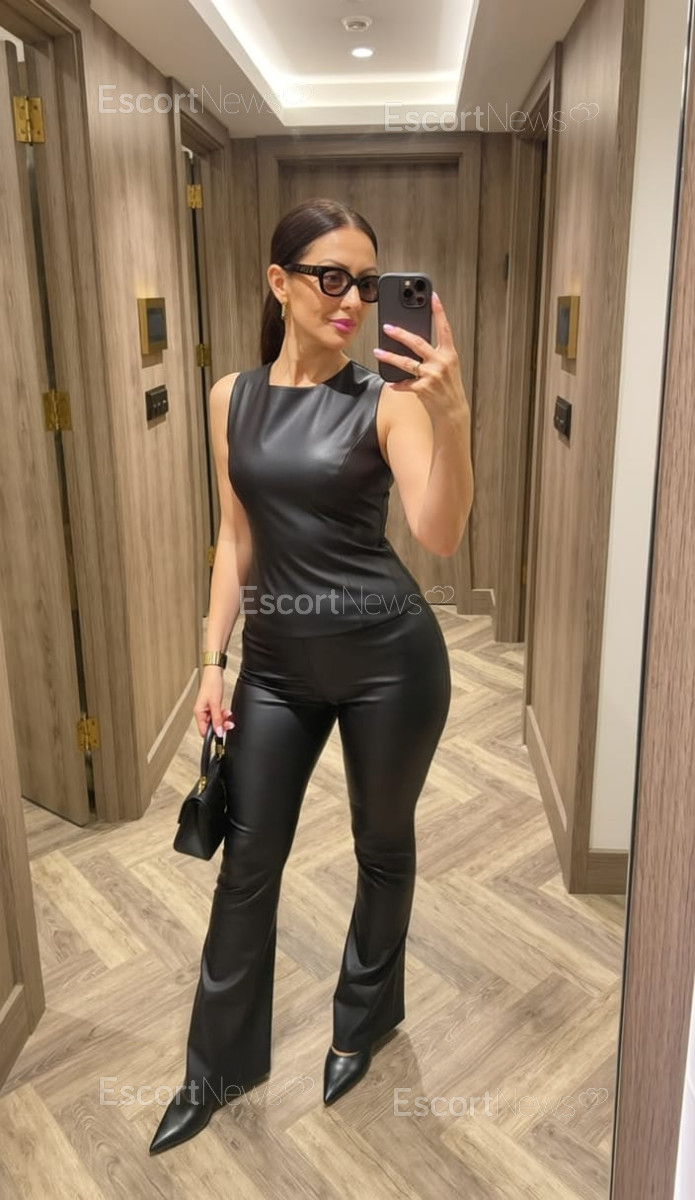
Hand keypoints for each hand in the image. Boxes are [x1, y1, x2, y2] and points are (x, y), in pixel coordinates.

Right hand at [193, 667, 234, 737]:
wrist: (215, 674)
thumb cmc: (211, 684)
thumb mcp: (215, 704)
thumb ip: (217, 719)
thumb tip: (218, 732)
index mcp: (198, 713)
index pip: (203, 731)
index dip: (213, 733)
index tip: (222, 732)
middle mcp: (202, 713)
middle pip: (211, 727)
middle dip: (221, 725)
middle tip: (228, 723)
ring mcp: (207, 710)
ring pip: (216, 721)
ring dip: (223, 719)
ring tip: (228, 714)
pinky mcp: (212, 707)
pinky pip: (218, 715)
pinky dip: (223, 715)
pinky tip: (226, 712)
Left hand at [373, 291, 469, 420]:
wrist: (452, 411)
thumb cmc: (448, 387)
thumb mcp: (447, 366)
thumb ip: (435, 352)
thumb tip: (414, 340)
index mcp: (449, 354)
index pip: (444, 328)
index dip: (439, 311)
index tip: (432, 296)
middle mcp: (441, 363)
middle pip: (418, 343)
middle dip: (400, 334)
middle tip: (387, 327)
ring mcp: (432, 376)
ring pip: (406, 363)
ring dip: (389, 357)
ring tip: (377, 351)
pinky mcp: (423, 389)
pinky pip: (405, 384)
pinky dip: (396, 383)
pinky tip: (389, 382)